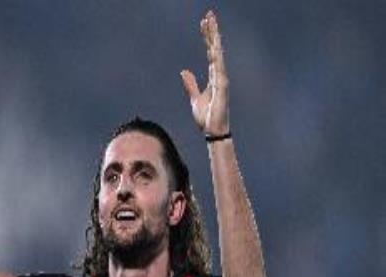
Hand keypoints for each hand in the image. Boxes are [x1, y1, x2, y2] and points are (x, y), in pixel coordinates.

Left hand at [181, 11, 228, 135]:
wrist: (212, 131)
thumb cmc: (206, 118)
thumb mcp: (194, 98)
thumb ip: (191, 84)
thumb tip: (184, 71)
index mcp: (214, 77)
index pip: (211, 53)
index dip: (208, 38)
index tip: (204, 23)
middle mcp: (220, 75)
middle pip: (215, 49)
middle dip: (212, 32)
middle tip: (208, 14)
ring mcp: (222, 80)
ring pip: (217, 54)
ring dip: (214, 38)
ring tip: (210, 22)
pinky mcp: (222, 86)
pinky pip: (218, 67)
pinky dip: (216, 55)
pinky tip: (214, 44)